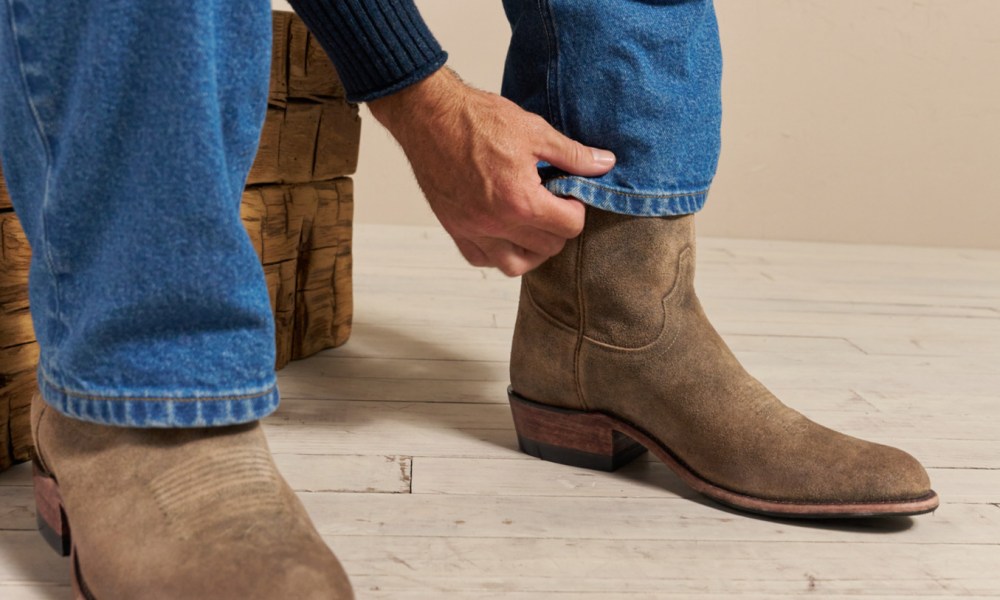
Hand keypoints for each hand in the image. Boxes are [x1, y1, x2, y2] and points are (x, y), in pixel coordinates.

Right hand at [368, 68, 614, 275]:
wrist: (429, 115)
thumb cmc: (477, 120)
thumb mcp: (534, 130)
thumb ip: (573, 154)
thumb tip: (605, 163)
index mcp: (521, 201)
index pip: (570, 227)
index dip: (577, 209)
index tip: (569, 194)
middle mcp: (496, 224)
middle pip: (547, 248)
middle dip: (558, 227)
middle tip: (552, 204)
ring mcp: (472, 230)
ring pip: (515, 265)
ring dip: (532, 250)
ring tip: (533, 225)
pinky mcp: (454, 227)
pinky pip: (481, 259)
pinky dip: (497, 253)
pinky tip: (504, 230)